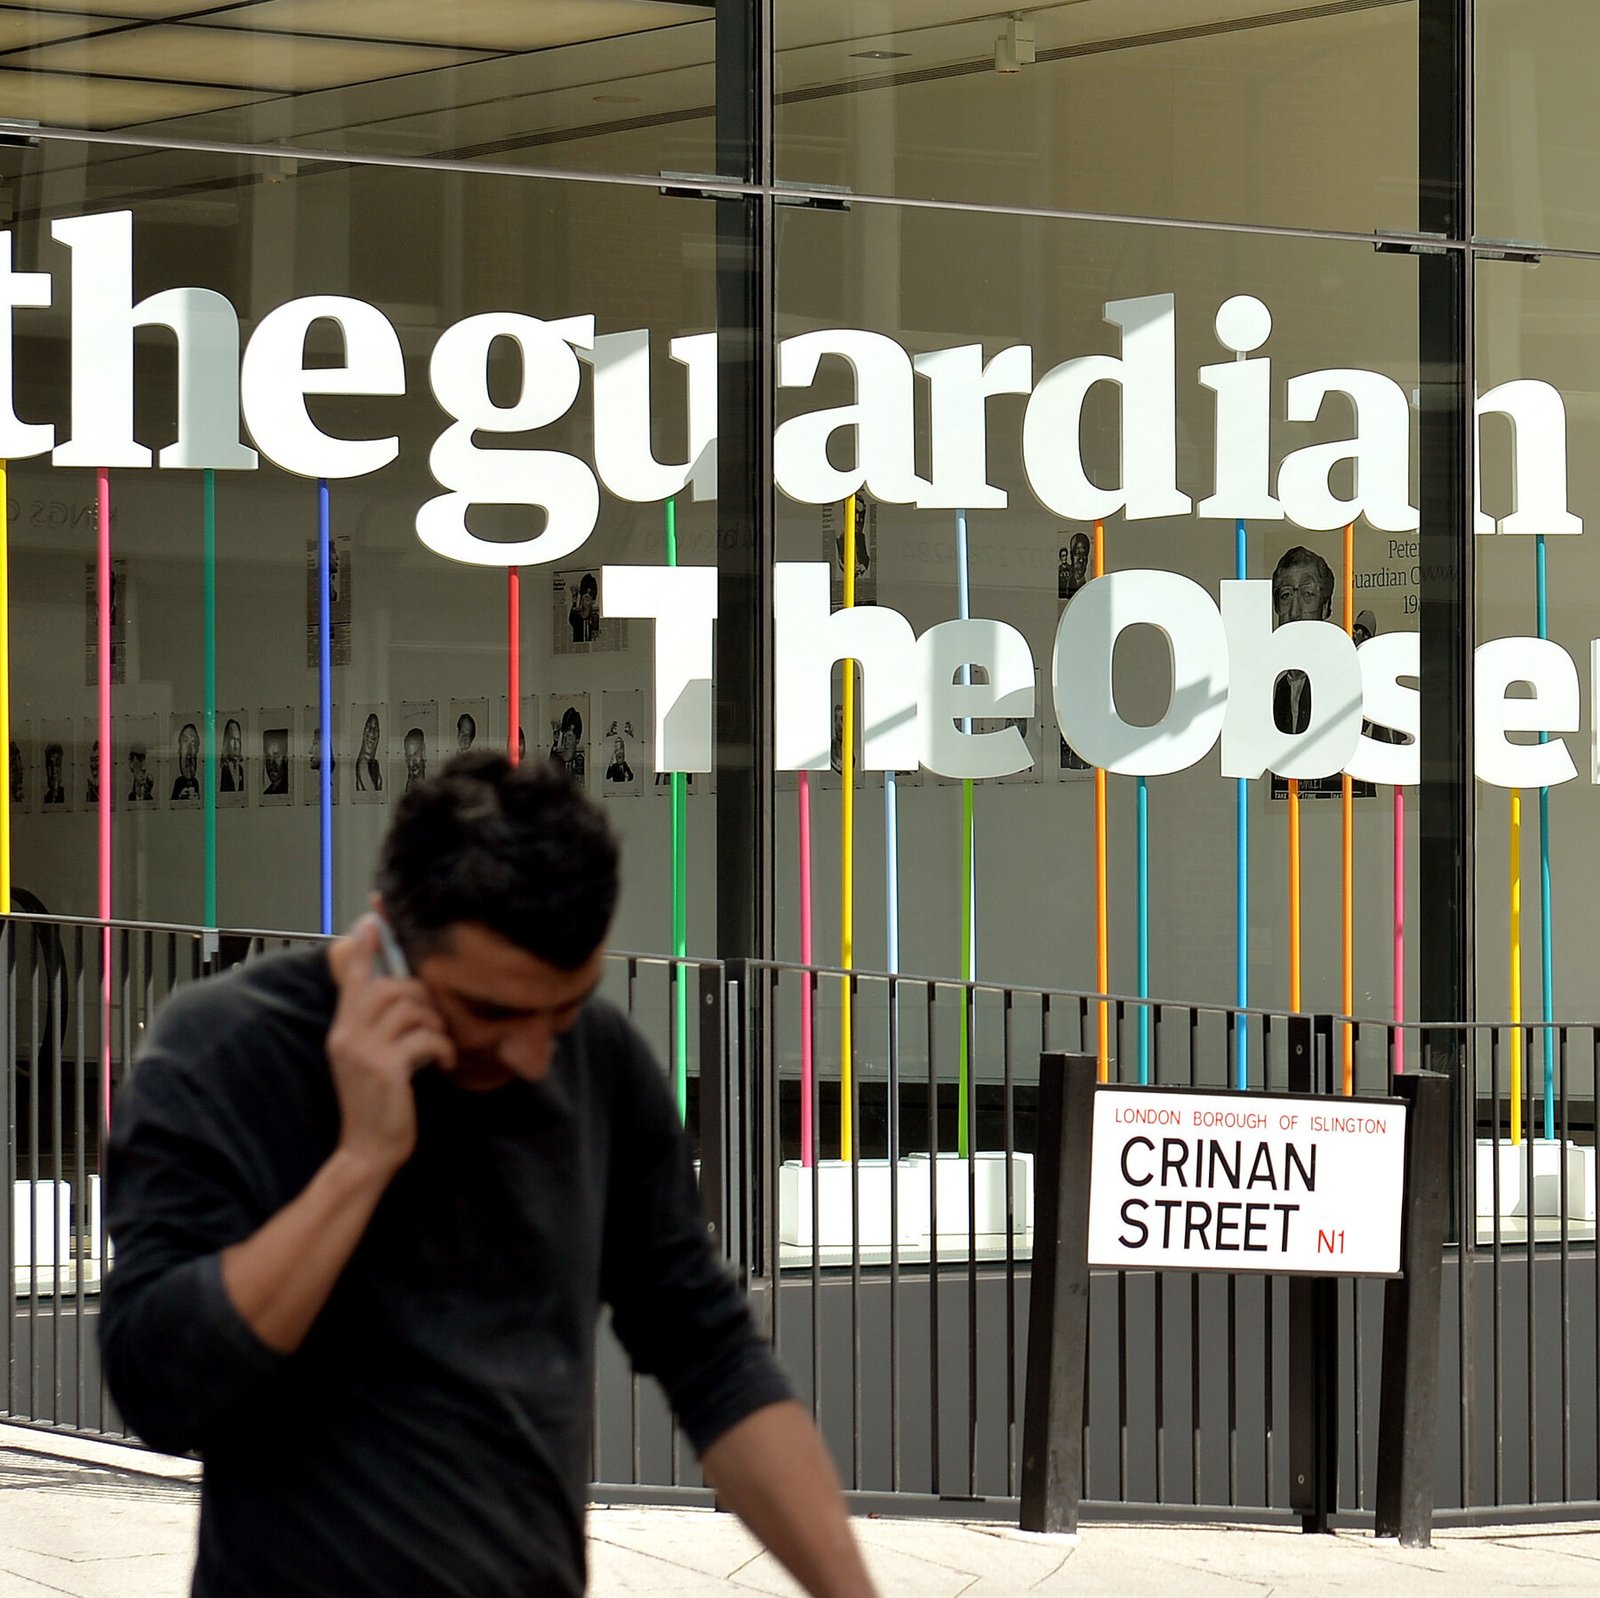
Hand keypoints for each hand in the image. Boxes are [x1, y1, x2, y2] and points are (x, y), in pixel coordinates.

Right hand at [325, 918, 454, 1178]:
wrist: (367, 1152)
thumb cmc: (378, 1104)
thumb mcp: (371, 1059)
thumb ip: (379, 1028)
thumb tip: (407, 997)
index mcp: (343, 1029)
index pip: (351, 978)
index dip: (363, 949)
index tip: (370, 921)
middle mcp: (347, 1034)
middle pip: (392, 987)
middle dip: (423, 998)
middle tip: (437, 1022)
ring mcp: (364, 1050)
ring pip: (411, 1008)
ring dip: (436, 1024)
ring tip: (440, 1046)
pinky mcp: (386, 1068)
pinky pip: (425, 1037)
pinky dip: (443, 1048)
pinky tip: (443, 1065)